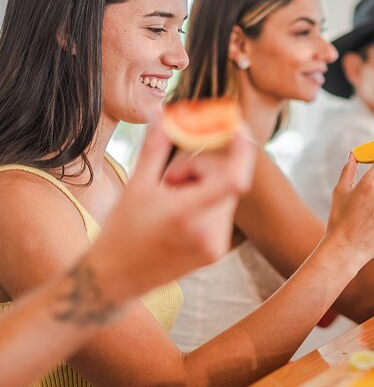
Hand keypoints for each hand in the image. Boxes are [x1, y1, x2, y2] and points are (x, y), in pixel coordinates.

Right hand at [89, 119, 256, 302]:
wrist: (115, 278)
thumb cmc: (122, 230)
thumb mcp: (136, 186)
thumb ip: (155, 147)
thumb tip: (159, 112)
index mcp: (187, 214)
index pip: (234, 179)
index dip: (242, 152)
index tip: (238, 130)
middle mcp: (207, 233)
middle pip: (226, 181)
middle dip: (203, 169)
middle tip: (171, 176)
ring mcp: (215, 246)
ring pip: (226, 196)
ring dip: (204, 186)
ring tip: (171, 198)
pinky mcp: (216, 253)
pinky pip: (223, 213)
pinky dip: (207, 203)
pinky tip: (179, 214)